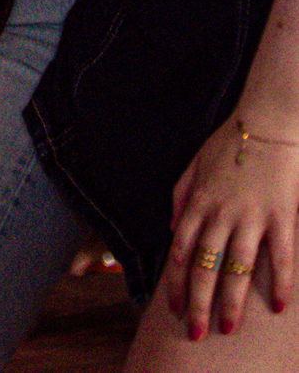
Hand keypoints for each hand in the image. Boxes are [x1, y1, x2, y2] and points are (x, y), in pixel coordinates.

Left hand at [166, 111, 297, 338]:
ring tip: (229, 329)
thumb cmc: (231, 143)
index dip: (175, 283)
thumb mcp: (195, 164)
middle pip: (204, 267)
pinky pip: (281, 256)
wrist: (268, 122)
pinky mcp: (281, 216)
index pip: (180, 251)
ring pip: (237, 268)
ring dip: (232, 301)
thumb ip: (181, 195)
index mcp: (199, 202)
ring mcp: (252, 216)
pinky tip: (278, 306)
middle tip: (196, 333)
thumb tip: (173, 228)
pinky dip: (280, 283)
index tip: (173, 308)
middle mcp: (221, 213)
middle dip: (198, 303)